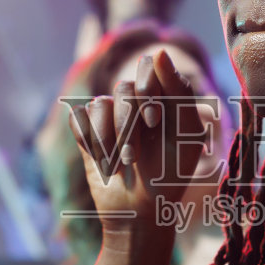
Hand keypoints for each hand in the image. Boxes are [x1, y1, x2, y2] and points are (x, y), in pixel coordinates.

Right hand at [66, 47, 207, 239]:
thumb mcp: (185, 132)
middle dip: (131, 124)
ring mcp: (109, 118)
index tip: (156, 122)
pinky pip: (79, 119)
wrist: (140, 213)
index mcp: (162, 98)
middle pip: (123, 87)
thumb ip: (178, 90)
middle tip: (138, 154)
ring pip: (100, 104)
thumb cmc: (171, 174)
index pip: (149, 69)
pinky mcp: (87, 134)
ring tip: (123, 163)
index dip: (149, 91)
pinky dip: (91, 142)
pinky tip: (103, 161)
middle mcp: (135, 104)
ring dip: (111, 139)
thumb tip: (158, 51)